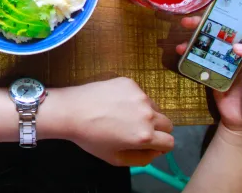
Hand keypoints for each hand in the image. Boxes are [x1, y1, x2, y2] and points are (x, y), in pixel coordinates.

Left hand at [57, 78, 173, 166]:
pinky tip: (115, 102)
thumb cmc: (90, 137)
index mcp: (145, 136)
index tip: (150, 143)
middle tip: (137, 129)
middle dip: (157, 129)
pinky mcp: (130, 82)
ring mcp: (139, 95)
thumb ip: (141, 159)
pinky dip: (133, 99)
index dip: (161, 145)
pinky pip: (140, 93)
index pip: (170, 142)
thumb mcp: (115, 158)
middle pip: (167, 123)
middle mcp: (147, 114)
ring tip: (122, 115)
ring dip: (145, 112)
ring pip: (154, 107)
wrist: (71, 111)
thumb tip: (155, 152)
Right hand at [177, 17, 241, 140]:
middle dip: (214, 12)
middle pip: (229, 23)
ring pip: (211, 36)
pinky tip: (181, 49)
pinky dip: (188, 51)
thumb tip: (239, 45)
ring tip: (185, 25)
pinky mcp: (213, 68)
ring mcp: (228, 58)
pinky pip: (199, 55)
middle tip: (200, 4)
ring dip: (197, 29)